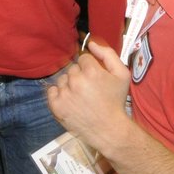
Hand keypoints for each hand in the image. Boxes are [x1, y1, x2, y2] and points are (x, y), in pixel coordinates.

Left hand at [45, 38, 133, 153]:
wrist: (108, 129)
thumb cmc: (116, 101)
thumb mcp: (122, 74)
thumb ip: (108, 54)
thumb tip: (91, 43)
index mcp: (91, 71)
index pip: (83, 58)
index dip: (90, 67)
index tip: (96, 78)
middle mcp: (76, 80)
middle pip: (72, 68)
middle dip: (80, 75)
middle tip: (90, 89)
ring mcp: (65, 93)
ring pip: (62, 79)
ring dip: (69, 85)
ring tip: (81, 97)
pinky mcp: (56, 106)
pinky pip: (52, 91)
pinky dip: (59, 94)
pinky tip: (70, 101)